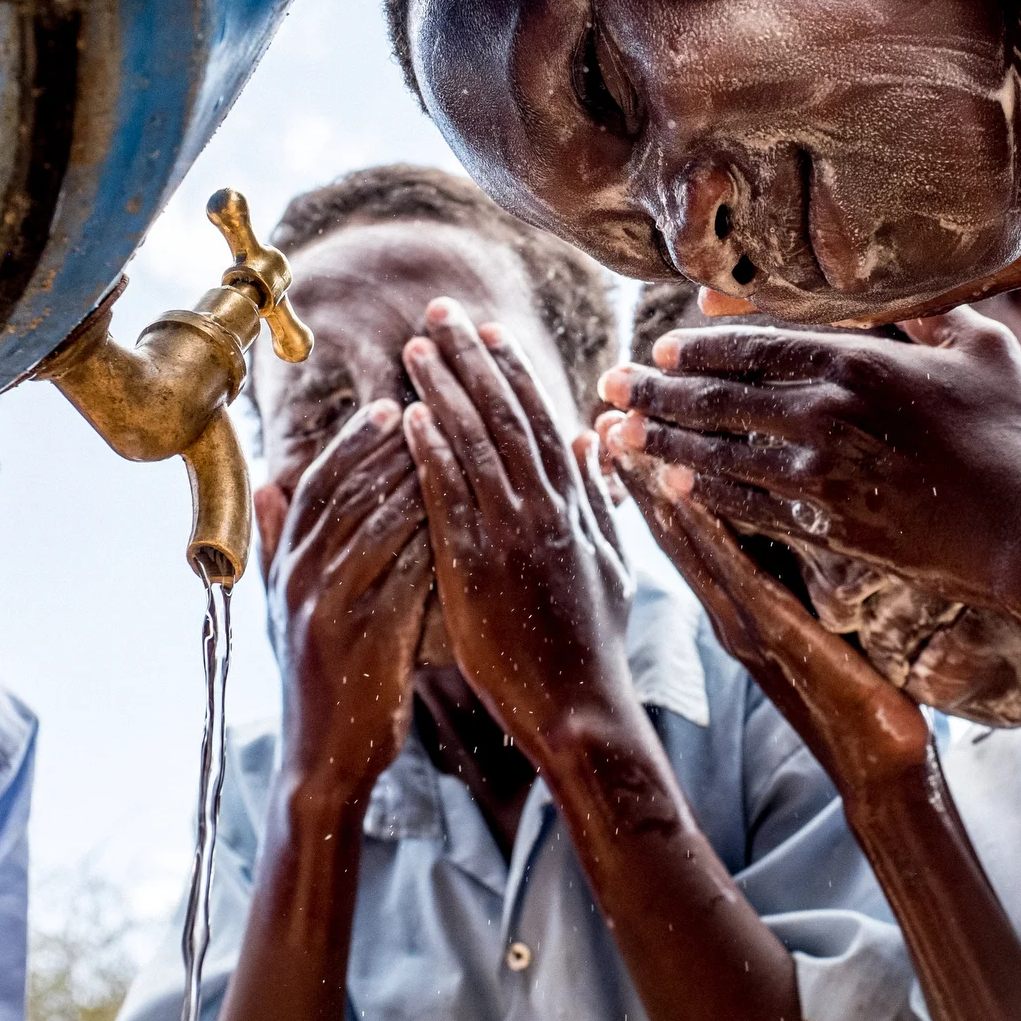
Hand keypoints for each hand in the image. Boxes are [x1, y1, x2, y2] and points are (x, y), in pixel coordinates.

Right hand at [256, 403, 432, 800]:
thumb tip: (266, 484)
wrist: (324, 761)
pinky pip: (403, 573)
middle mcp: (298, 578)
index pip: (317, 484)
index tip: (390, 405)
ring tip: (457, 443)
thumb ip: (282, 545)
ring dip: (416, 478)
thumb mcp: (289, 608)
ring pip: (375, 523)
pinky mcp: (362, 637)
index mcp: (285, 565)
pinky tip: (468, 514)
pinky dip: (434, 538)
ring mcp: (327, 606)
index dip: (352, 442)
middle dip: (389, 444)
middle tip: (432, 404)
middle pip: (346, 491)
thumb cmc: (325, 678)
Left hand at [400, 299, 633, 758]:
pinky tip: (408, 416)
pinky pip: (451, 496)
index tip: (489, 331)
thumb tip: (590, 440)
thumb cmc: (593, 644)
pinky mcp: (478, 566)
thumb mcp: (612, 563)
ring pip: (476, 444)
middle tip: (440, 313)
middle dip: (472, 359)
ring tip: (415, 348)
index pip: (540, 420)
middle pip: (505, 416)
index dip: (512, 371)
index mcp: (575, 506)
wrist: (581, 707)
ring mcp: (512, 534)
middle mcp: (546, 508)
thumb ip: (599, 499)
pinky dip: (431, 451)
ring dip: (444, 390)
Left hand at [600, 307, 1020, 609]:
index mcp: (859, 363)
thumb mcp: (982, 349)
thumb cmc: (1019, 434)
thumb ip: (931, 314)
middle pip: (721, 398)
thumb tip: (906, 286)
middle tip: (610, 383)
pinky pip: (751, 508)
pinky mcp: (830, 531)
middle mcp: (827, 417)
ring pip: (722, 454)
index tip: (663, 343)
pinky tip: (675, 483)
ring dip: (664, 440)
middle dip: (658, 389)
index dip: (702, 344)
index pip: (757, 345)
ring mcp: (822, 479)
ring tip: (617, 432)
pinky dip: (708, 494)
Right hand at [611, 432, 929, 787]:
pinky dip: (705, 528)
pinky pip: (734, 569)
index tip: (631, 418)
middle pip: (675, 524)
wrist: (879, 765)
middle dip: (642, 465)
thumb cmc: (863, 694)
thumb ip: (800, 575)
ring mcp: (746, 622)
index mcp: (740, 603)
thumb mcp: (823, 621)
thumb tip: (798, 520)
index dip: (657, 472)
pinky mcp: (775, 633)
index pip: (689, 526)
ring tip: (625, 431)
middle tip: (609, 405)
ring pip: (691, 541)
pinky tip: (687, 489)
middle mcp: (731, 608)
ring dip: (658, 485)